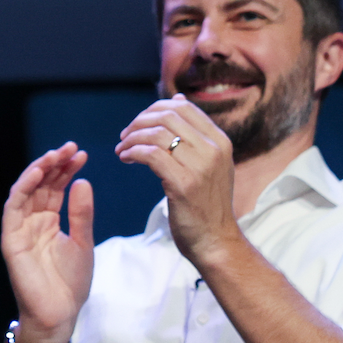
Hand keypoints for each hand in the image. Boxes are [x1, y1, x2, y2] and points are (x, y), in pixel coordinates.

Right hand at [1, 143, 93, 342]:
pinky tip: (38, 173)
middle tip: (71, 149)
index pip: (55, 188)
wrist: (60, 315)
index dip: (66, 170)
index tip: (82, 155)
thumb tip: (82, 181)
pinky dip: (23, 189)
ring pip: (25, 192)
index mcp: (48, 222)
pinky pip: (13, 209)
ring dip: (38, 170)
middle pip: (40, 185)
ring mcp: (20, 230)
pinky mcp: (11, 241)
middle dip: (54, 164)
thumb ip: (82, 214)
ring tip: (56, 155)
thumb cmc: (70, 284)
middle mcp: (32, 222)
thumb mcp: (83, 242)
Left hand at [117, 97, 237, 265]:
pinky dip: (133, 152)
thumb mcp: (210, 164)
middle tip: (124, 136)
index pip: (183, 108)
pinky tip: (126, 159)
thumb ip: (195, 135)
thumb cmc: (206, 204)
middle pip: (168, 116)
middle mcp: (214, 149)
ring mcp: (200, 166)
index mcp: (220, 141)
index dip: (155, 109)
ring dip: (132, 138)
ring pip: (156, 134)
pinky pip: (151, 155)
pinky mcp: (184, 183)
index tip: (139, 123)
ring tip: (122, 150)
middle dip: (139, 122)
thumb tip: (177, 101)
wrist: (216, 241)